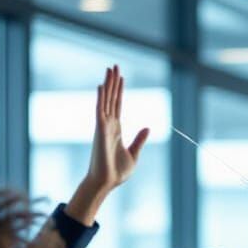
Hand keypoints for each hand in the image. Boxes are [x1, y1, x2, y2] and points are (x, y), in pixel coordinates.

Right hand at [65, 66, 149, 226]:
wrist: (107, 182)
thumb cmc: (117, 172)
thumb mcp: (134, 154)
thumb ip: (139, 140)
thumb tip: (148, 127)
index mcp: (117, 130)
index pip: (118, 105)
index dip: (119, 91)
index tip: (120, 77)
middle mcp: (109, 125)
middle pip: (111, 98)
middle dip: (113, 82)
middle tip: (114, 65)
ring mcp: (103, 127)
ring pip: (105, 100)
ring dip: (107, 85)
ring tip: (109, 69)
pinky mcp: (100, 131)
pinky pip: (100, 111)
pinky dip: (100, 98)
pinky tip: (101, 86)